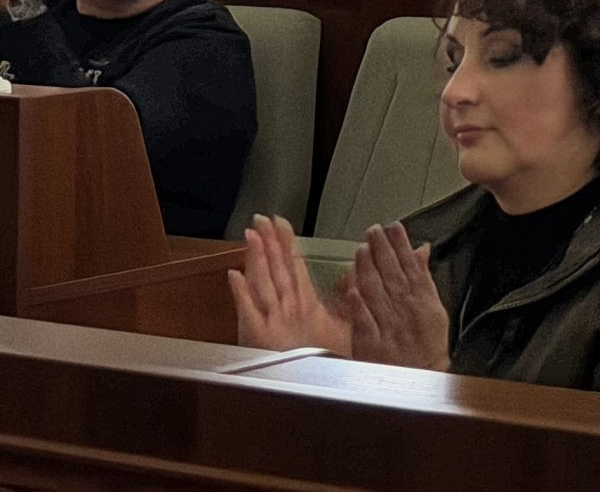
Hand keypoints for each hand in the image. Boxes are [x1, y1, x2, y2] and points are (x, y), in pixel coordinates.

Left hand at [228, 216, 352, 355]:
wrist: (315, 390)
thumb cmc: (329, 366)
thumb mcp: (347, 332)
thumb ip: (348, 301)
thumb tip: (357, 273)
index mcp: (308, 305)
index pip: (296, 266)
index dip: (288, 244)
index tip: (281, 223)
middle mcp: (290, 307)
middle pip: (278, 269)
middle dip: (271, 242)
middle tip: (263, 219)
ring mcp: (272, 319)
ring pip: (263, 281)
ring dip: (256, 257)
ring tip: (251, 234)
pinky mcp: (256, 334)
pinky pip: (247, 307)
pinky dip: (240, 290)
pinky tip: (233, 273)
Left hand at [343, 223, 449, 370]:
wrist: (423, 378)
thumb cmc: (428, 344)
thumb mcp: (435, 307)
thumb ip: (424, 277)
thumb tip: (421, 251)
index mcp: (421, 298)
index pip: (410, 265)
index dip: (401, 245)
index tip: (393, 228)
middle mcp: (404, 308)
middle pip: (391, 273)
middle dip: (382, 249)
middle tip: (372, 230)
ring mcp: (388, 324)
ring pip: (376, 291)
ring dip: (369, 269)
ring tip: (361, 249)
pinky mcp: (373, 342)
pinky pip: (365, 321)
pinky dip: (359, 306)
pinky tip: (352, 290)